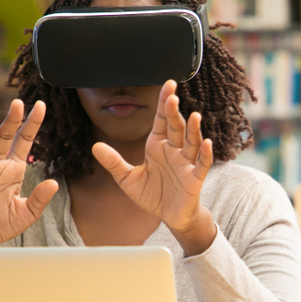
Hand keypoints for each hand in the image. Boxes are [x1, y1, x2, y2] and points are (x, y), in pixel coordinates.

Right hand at [0, 100, 57, 247]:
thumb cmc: (3, 225)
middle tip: (19, 103)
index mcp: (14, 170)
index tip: (41, 106)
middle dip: (12, 120)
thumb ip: (39, 199)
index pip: (25, 141)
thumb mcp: (26, 214)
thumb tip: (54, 183)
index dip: (32, 124)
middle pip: (4, 137)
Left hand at [92, 80, 214, 253]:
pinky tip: (206, 143)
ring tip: (194, 116)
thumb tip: (95, 146)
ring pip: (191, 142)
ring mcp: (186, 163)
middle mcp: (174, 150)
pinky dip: (205, 153)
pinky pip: (202, 164)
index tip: (168, 85)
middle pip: (176, 127)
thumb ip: (113, 162)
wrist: (170, 216)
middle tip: (173, 96)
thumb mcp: (127, 179)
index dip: (164, 103)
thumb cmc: (152, 194)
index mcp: (157, 146)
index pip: (161, 120)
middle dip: (174, 112)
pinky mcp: (195, 178)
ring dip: (193, 129)